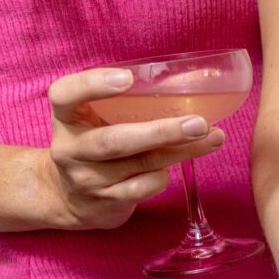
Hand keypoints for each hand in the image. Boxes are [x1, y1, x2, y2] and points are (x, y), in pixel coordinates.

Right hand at [40, 68, 225, 229]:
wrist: (72, 198)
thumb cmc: (97, 143)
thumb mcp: (99, 118)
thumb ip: (131, 100)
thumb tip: (197, 79)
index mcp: (67, 117)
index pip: (65, 94)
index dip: (93, 84)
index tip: (128, 77)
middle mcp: (71, 148)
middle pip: (115, 140)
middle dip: (162, 132)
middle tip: (199, 123)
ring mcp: (88, 178)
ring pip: (140, 164)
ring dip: (181, 151)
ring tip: (212, 137)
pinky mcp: (106, 201)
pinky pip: (144, 187)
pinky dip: (164, 176)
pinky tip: (174, 166)